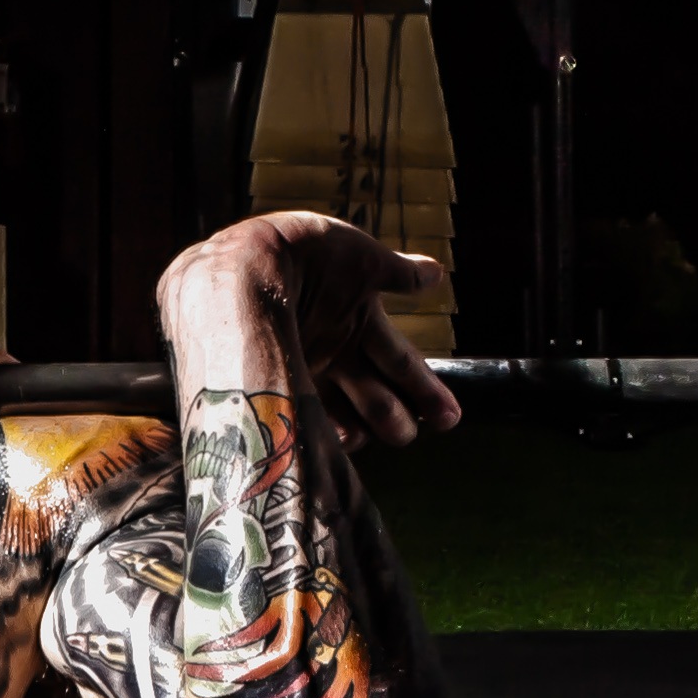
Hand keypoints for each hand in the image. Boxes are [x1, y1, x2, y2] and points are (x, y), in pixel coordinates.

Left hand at [159, 215, 455, 447]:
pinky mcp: (277, 379)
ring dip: (368, 426)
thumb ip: (399, 274)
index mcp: (357, 320)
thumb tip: (437, 273)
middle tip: (409, 435)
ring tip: (388, 437)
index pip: (400, 361)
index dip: (426, 389)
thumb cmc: (306, 251)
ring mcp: (303, 367)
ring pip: (345, 409)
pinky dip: (327, 432)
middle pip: (375, 393)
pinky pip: (308, 417)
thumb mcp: (363, 259)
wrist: (247, 259)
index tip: (450, 417)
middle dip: (397, 416)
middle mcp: (332, 349)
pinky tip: (343, 446)